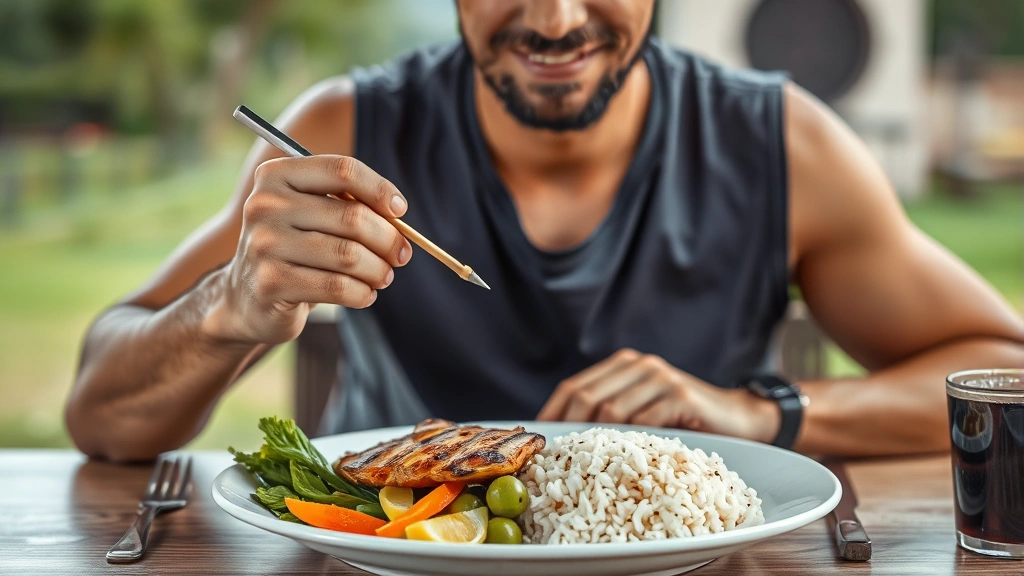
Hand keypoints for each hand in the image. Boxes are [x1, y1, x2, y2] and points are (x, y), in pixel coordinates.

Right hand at [207, 155, 412, 344]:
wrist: (246, 295)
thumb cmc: (294, 248)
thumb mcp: (311, 213)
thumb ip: (348, 203)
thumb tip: (398, 215)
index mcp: (276, 175)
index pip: (342, 170)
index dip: (380, 189)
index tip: (400, 210)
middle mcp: (265, 205)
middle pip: (352, 216)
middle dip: (389, 239)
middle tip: (401, 255)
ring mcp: (264, 245)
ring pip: (349, 256)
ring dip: (378, 270)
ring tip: (383, 276)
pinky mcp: (271, 284)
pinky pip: (337, 287)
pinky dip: (362, 293)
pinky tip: (365, 294)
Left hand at [536, 349, 780, 442]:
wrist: (738, 417)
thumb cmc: (684, 420)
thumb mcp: (643, 409)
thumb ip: (611, 413)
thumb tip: (562, 441)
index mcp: (623, 364)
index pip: (573, 387)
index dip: (551, 414)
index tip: (537, 441)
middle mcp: (639, 365)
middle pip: (585, 397)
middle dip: (566, 429)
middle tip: (555, 459)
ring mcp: (660, 378)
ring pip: (611, 410)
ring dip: (594, 440)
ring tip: (583, 466)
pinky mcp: (680, 396)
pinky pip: (643, 422)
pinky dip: (628, 443)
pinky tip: (622, 462)